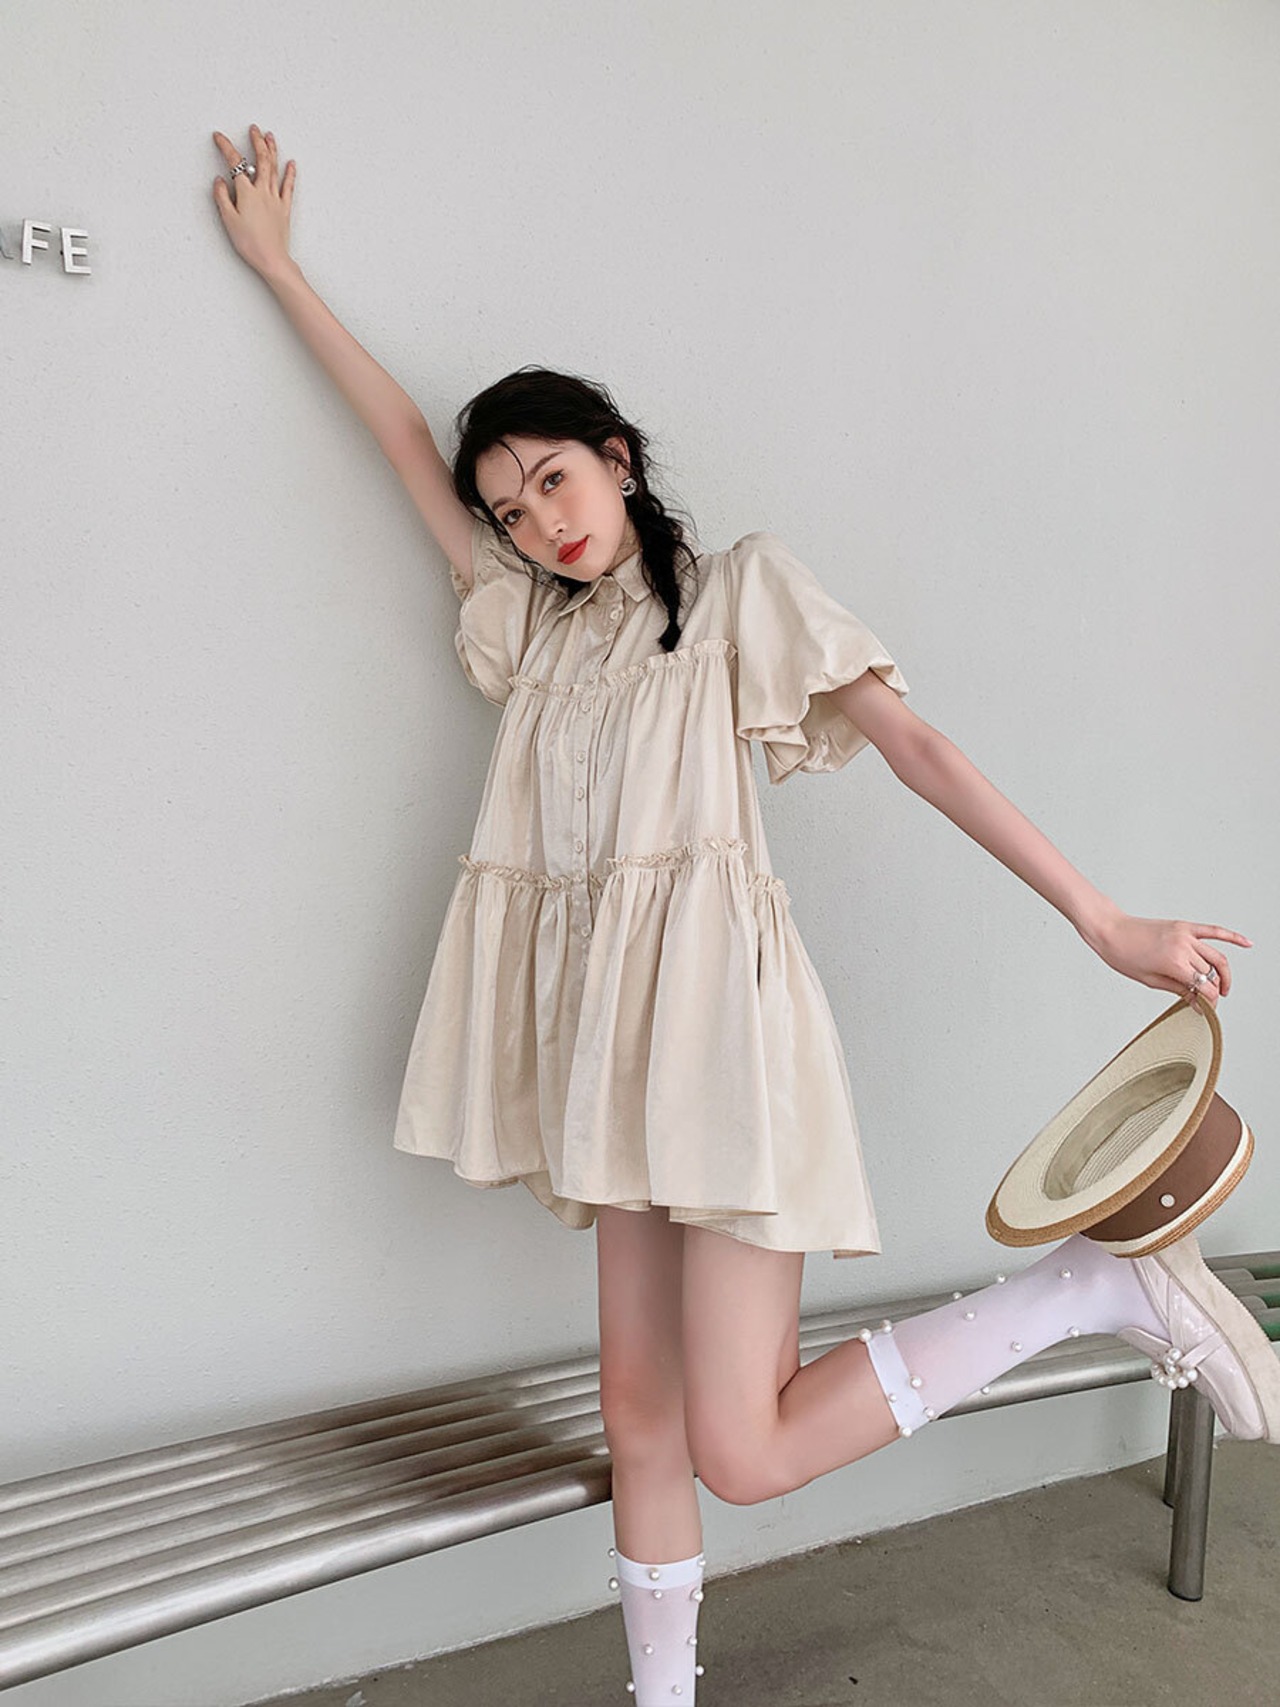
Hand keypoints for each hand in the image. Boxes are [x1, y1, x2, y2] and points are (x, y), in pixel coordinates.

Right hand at [211, 124, 295, 278]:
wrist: (271, 259)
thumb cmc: (249, 243)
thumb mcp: (228, 220)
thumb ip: (222, 197)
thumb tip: (220, 180)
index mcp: (247, 193)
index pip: (234, 163)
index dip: (226, 147)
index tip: (219, 137)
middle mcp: (263, 191)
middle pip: (260, 160)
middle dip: (256, 141)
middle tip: (253, 129)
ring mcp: (275, 199)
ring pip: (274, 168)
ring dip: (271, 150)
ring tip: (269, 136)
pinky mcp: (284, 208)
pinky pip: (288, 186)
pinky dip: (290, 173)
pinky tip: (291, 163)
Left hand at [1087, 912, 1251, 1007]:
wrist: (1110, 930)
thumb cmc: (1123, 955)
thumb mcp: (1149, 980)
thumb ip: (1178, 990)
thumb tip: (1197, 1003)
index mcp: (1174, 962)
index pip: (1204, 986)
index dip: (1210, 1001)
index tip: (1208, 1009)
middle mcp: (1183, 946)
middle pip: (1211, 973)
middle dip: (1214, 989)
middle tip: (1211, 1000)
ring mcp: (1185, 934)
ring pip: (1216, 956)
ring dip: (1224, 972)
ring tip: (1223, 986)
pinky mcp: (1183, 926)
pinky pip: (1213, 930)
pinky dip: (1232, 937)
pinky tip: (1247, 943)